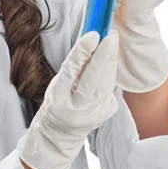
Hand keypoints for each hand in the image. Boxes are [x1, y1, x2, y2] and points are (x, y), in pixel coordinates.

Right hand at [17, 30, 119, 168]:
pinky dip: (109, 75)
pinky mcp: (106, 114)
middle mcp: (77, 108)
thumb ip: (72, 68)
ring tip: (111, 43)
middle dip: (104, 55)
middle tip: (111, 36)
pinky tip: (108, 65)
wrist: (61, 133)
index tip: (93, 35)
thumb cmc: (56, 104)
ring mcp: (94, 114)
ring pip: (106, 82)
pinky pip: (110, 89)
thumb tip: (89, 43)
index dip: (82, 52)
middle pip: (93, 78)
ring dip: (110, 61)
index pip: (71, 71)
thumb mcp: (56, 86)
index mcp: (58, 98)